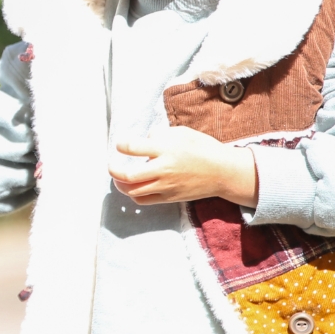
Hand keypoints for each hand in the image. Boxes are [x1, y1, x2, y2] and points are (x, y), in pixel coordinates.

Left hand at [109, 126, 257, 206]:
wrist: (223, 172)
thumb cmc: (202, 148)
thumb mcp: (182, 132)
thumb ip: (160, 134)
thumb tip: (145, 138)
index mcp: (166, 149)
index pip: (133, 147)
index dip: (121, 145)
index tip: (120, 144)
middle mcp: (163, 169)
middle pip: (128, 174)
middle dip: (114, 169)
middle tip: (111, 165)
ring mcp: (166, 186)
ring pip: (133, 190)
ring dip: (120, 184)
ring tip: (118, 177)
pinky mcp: (169, 198)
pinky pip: (144, 200)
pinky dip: (133, 195)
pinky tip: (132, 188)